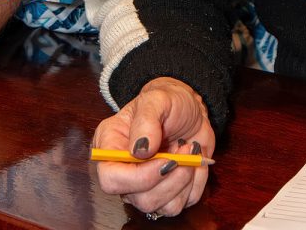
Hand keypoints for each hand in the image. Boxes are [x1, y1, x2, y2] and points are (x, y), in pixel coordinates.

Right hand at [93, 78, 215, 217]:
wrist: (190, 110)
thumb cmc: (168, 102)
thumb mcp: (157, 99)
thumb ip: (146, 121)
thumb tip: (140, 152)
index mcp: (111, 147)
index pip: (111, 179)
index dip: (138, 177)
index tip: (166, 159)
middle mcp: (124, 173)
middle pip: (140, 198)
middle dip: (170, 177)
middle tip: (186, 147)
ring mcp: (144, 187)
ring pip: (161, 206)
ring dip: (184, 179)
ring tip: (190, 149)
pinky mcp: (166, 195)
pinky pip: (179, 204)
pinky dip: (194, 184)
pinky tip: (193, 161)